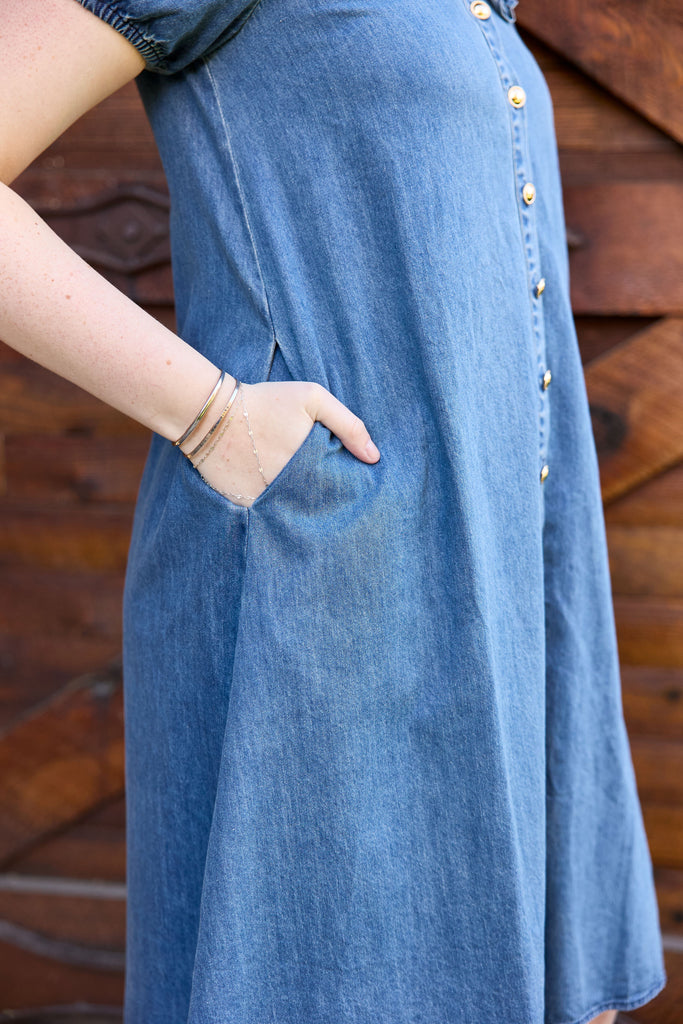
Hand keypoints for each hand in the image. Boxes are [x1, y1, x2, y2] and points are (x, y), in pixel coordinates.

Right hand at [183, 380, 379, 507]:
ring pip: (294, 512)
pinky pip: (267, 515)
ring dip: (301, 507)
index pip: (341, 489)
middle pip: (319, 504)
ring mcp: (266, 502)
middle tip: (323, 488)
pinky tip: (274, 494)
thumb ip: (348, 425)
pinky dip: (274, 510)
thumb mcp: (313, 398)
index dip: (346, 486)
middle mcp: (291, 490)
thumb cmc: (266, 402)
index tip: (346, 481)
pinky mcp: (245, 507)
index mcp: (312, 468)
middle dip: (325, 499)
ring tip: (301, 493)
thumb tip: (374, 458)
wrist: (212, 414)